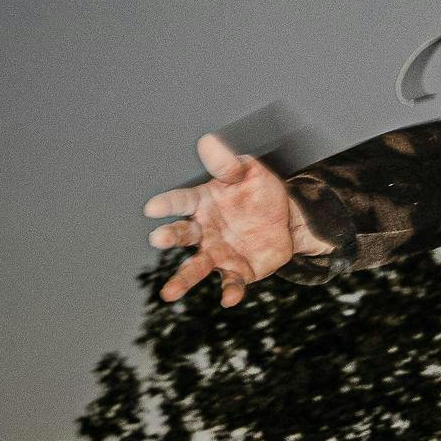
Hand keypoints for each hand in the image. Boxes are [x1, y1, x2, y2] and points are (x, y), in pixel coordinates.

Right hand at [144, 134, 331, 307]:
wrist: (289, 218)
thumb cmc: (260, 192)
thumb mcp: (249, 173)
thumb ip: (228, 164)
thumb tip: (208, 142)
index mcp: (203, 203)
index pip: (181, 201)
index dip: (167, 204)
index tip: (152, 208)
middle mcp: (205, 230)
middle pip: (183, 235)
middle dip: (170, 237)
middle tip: (157, 239)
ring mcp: (219, 252)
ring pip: (197, 267)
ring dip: (183, 280)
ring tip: (169, 293)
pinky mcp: (239, 271)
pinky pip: (232, 282)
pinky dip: (230, 290)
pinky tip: (229, 298)